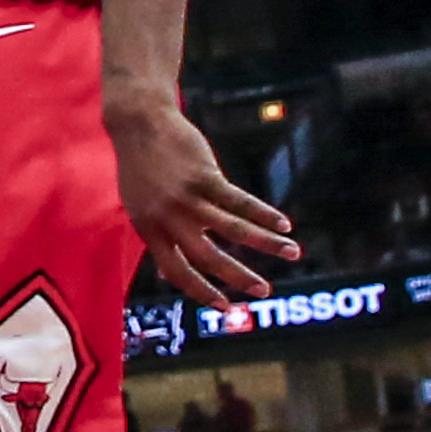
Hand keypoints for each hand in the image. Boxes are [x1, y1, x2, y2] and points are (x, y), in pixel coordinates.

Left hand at [102, 87, 296, 304]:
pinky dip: (265, 214)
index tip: (226, 308)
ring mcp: (186, 197)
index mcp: (149, 230)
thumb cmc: (142, 169)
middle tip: (265, 292)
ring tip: (293, 253)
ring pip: (234, 229)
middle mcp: (168, 218)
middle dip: (240, 278)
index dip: (202, 292)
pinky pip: (240, 201)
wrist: (137, 123)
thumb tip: (167, 275)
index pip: (177, 271)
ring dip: (267, 244)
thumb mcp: (139, 208)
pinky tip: (284, 224)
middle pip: (209, 257)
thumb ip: (157, 239)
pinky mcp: (204, 176)